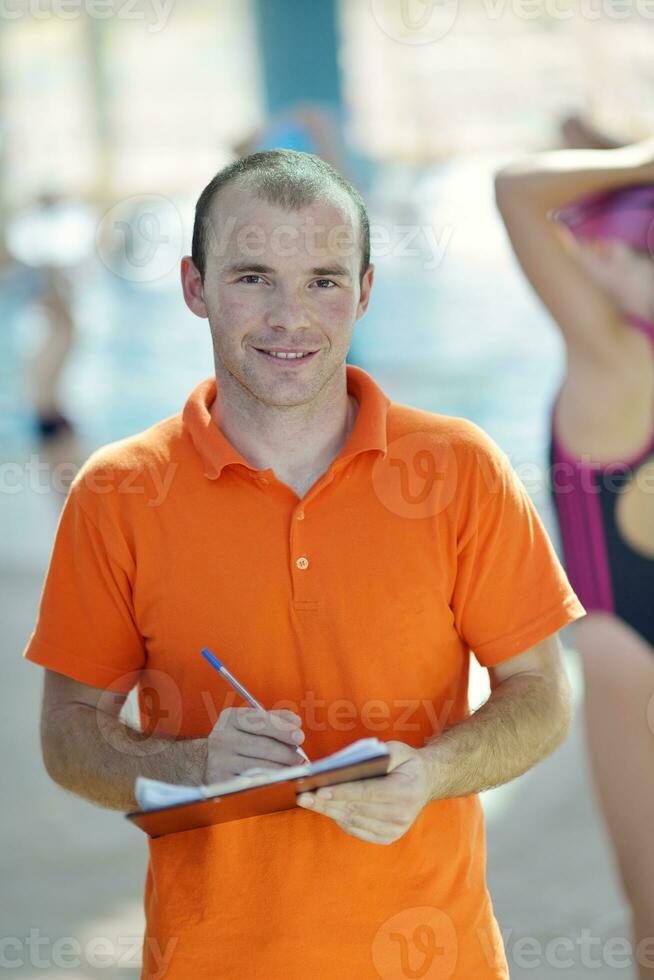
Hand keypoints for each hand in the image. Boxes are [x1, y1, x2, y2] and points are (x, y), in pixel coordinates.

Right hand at [204, 707, 304, 782]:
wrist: (207, 761)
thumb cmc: (239, 739)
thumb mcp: (251, 723)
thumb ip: (275, 719)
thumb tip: (295, 722)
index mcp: (231, 718)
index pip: (261, 722)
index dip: (282, 729)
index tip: (299, 736)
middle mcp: (221, 737)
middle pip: (263, 746)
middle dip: (286, 753)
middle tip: (301, 759)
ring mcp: (220, 760)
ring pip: (260, 766)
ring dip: (282, 769)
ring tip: (295, 769)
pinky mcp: (221, 780)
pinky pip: (252, 781)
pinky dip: (270, 781)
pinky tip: (280, 779)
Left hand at [297, 741, 430, 844]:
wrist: (426, 783)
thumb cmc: (406, 763)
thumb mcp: (397, 750)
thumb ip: (374, 756)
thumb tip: (342, 766)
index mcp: (405, 791)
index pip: (367, 792)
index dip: (341, 791)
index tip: (318, 789)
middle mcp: (402, 815)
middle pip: (356, 809)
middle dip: (327, 802)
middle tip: (302, 795)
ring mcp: (395, 830)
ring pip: (353, 821)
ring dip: (328, 811)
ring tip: (308, 801)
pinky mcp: (388, 838)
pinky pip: (357, 830)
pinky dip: (340, 819)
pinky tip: (326, 809)